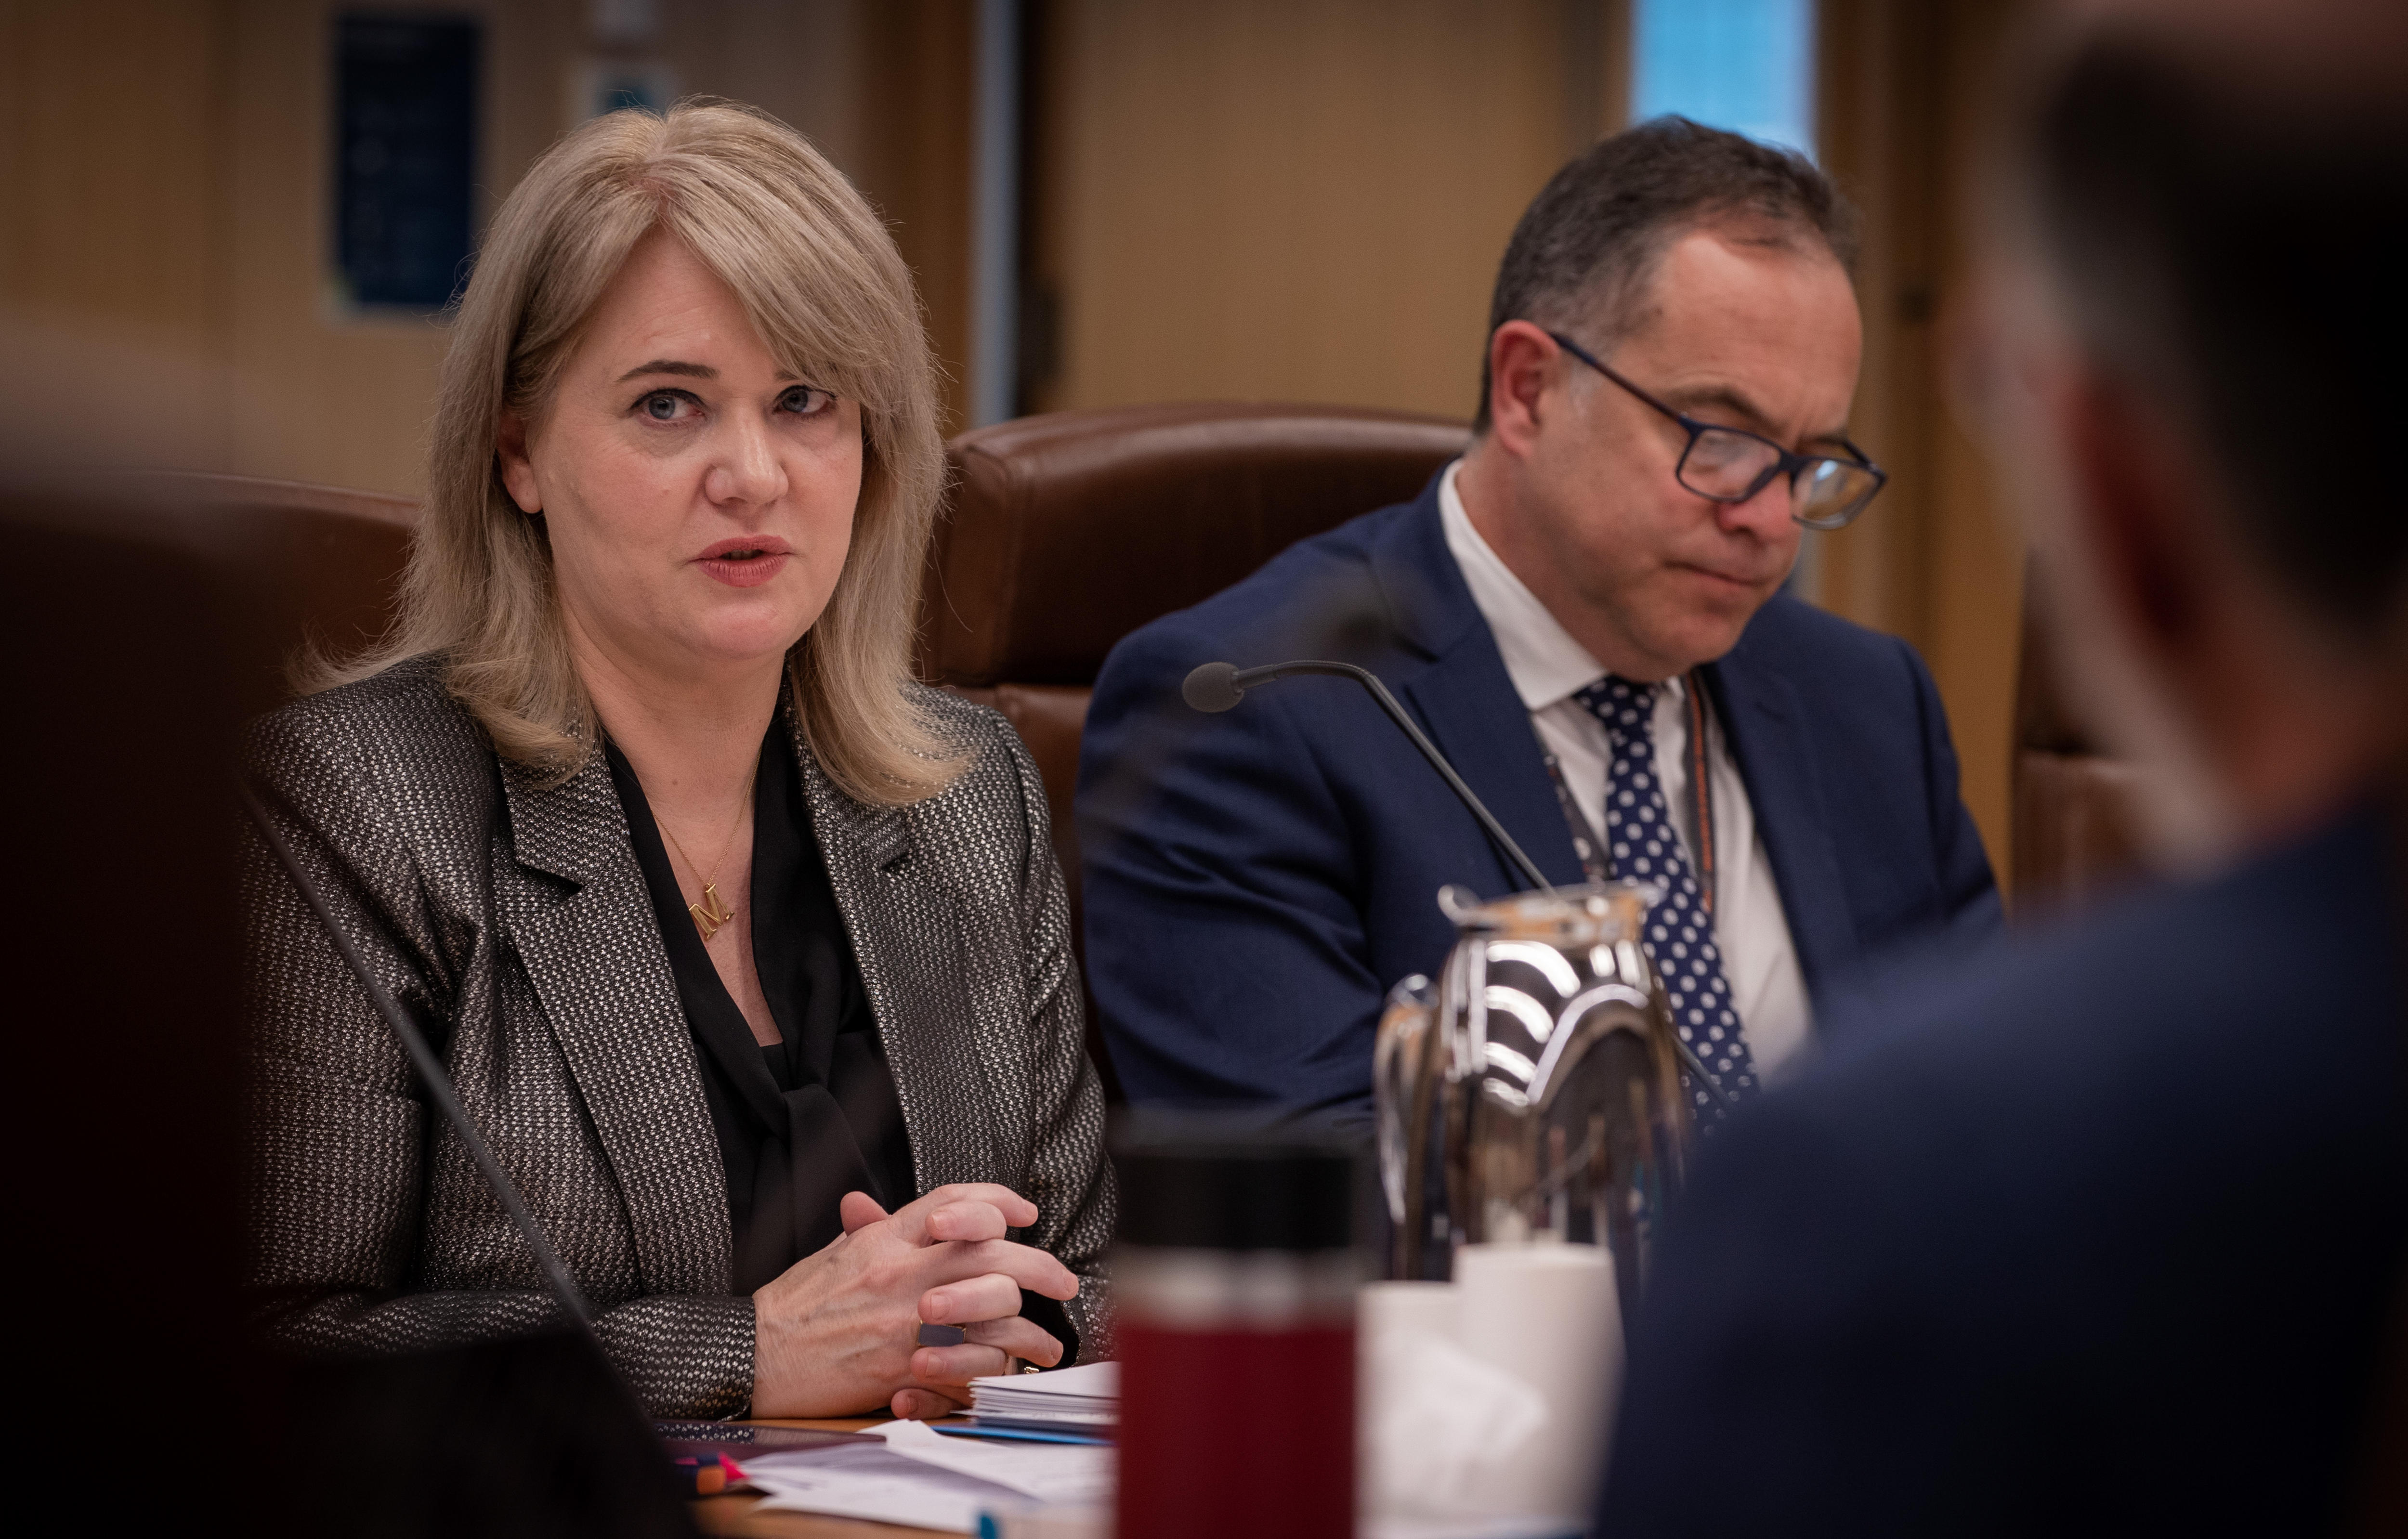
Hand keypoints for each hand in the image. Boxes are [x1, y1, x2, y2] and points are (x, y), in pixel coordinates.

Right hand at [750, 1183, 1077, 1418]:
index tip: (1026, 1213)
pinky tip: (1013, 1374)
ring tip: (1047, 1342)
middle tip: (1063, 1280)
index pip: (953, 1201)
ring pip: (991, 1308)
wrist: (753, 1355)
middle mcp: (901, 1271)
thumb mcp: (831, 1254)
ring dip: (1029, 1327)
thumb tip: (875, 1208)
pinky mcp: (903, 1364)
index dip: (997, 1199)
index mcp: (884, 1238)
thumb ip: (867, 1231)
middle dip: (1037, 1264)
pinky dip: (997, 1369)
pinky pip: (968, 1363)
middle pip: (989, 1251)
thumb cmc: (791, 1306)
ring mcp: (905, 1318)